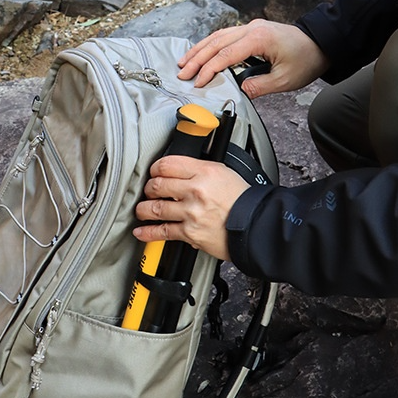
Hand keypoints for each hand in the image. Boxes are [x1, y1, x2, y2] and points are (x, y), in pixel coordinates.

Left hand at [132, 156, 249, 260]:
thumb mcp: (223, 173)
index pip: (167, 164)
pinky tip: (141, 232)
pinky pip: (163, 231)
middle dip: (148, 188)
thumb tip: (180, 169)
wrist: (256, 226)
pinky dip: (148, 233)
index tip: (153, 172)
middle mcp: (195, 190)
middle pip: (157, 185)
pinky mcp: (190, 232)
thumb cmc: (243, 200)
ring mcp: (191, 212)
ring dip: (143, 209)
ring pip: (155, 208)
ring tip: (141, 210)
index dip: (155, 168)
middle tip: (148, 191)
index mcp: (204, 171)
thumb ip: (199, 169)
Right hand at [177, 19, 329, 98]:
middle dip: (196, 59)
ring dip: (199, 50)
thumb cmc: (306, 60)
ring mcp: (250, 27)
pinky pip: (224, 36)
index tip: (198, 83)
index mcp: (259, 38)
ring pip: (217, 37)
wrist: (322, 43)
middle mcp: (251, 28)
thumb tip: (238, 92)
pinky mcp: (251, 30)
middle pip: (215, 43)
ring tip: (184, 63)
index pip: (225, 56)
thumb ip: (259, 86)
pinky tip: (200, 53)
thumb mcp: (285, 80)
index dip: (208, 70)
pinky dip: (209, 45)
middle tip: (182, 74)